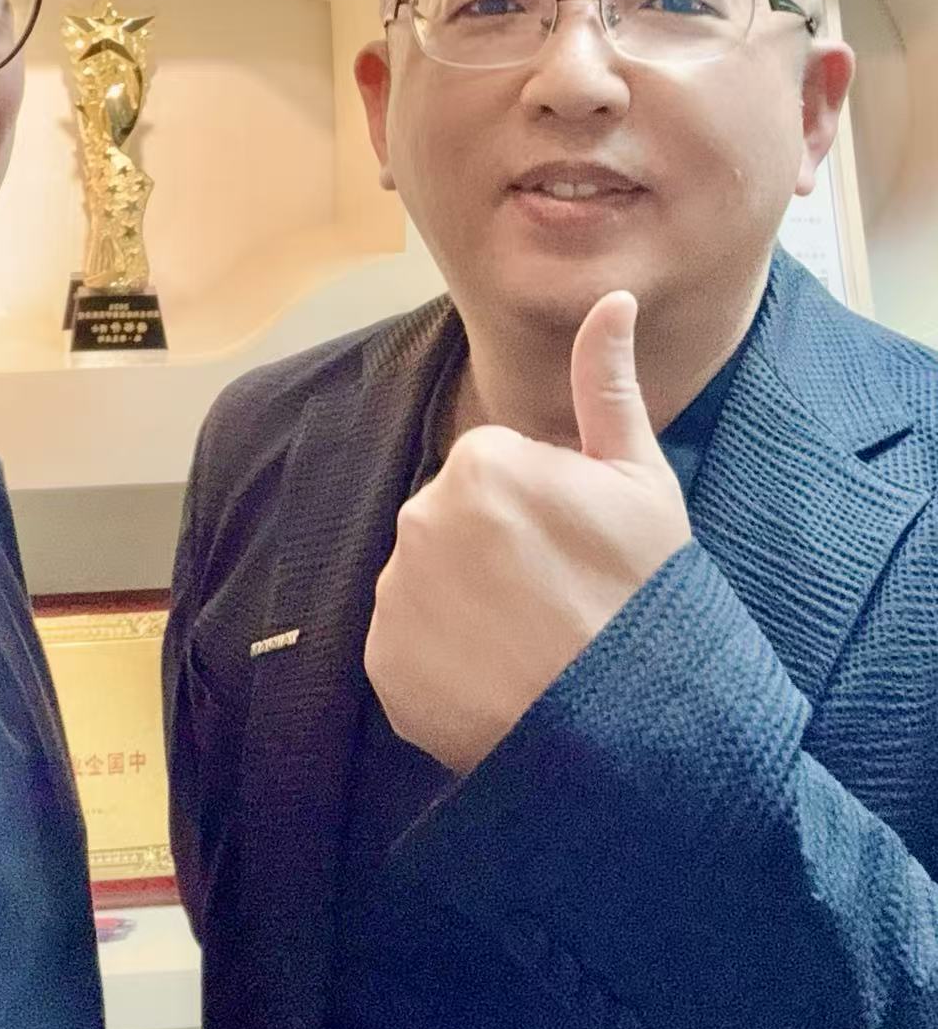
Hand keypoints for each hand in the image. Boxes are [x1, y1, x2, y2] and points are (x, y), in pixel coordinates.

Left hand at [364, 292, 691, 774]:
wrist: (634, 730)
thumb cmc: (647, 597)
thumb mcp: (641, 480)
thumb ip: (606, 383)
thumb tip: (610, 298)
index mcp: (481, 461)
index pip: (497, 471)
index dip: (543, 511)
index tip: (577, 553)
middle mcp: (421, 517)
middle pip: (455, 523)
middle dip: (496, 553)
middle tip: (556, 602)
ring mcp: (396, 594)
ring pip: (427, 582)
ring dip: (465, 606)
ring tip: (528, 646)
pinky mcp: (382, 663)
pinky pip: (407, 644)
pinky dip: (441, 662)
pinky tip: (495, 680)